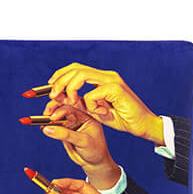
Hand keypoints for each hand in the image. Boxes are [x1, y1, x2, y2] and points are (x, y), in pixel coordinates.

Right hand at [39, 101, 120, 190]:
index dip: (62, 109)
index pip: (73, 107)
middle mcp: (78, 116)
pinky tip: (43, 128)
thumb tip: (48, 128)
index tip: (53, 117)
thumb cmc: (95, 150)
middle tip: (46, 114)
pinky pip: (54, 126)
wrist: (94, 162)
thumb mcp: (83, 141)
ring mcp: (70, 123)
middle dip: (53, 109)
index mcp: (87, 115)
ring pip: (57, 116)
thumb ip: (66, 134)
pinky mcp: (63, 131)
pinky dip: (47, 126)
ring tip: (42, 122)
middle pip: (63, 107)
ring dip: (48, 118)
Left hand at [48, 63, 163, 144]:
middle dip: (60, 80)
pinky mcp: (116, 89)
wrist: (142, 125)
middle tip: (53, 95)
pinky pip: (93, 94)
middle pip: (76, 68)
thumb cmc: (121, 118)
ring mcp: (112, 80)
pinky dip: (90, 105)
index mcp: (102, 78)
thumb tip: (59, 98)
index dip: (61, 74)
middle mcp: (107, 76)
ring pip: (82, 75)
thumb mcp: (95, 110)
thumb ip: (80, 103)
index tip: (50, 86)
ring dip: (70, 88)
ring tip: (70, 102)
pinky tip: (99, 113)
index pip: (77, 68)